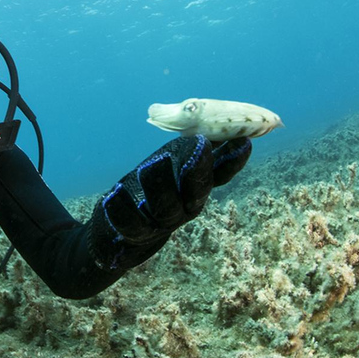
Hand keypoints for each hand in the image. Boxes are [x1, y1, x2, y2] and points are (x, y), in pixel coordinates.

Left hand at [103, 135, 251, 242]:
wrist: (123, 236)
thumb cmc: (153, 193)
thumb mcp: (173, 169)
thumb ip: (193, 150)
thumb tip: (215, 121)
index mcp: (195, 188)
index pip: (220, 175)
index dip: (233, 160)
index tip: (245, 140)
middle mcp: (184, 206)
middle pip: (198, 190)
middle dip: (200, 168)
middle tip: (201, 145)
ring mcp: (161, 221)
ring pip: (166, 207)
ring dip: (161, 184)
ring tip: (153, 164)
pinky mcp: (135, 231)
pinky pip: (130, 222)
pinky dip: (123, 210)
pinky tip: (114, 195)